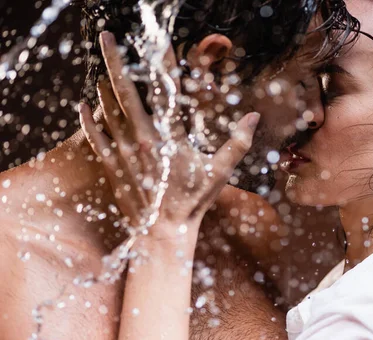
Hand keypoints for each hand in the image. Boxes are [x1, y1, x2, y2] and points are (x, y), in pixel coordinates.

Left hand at [79, 31, 259, 232]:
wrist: (163, 233)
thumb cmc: (193, 202)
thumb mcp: (220, 172)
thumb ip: (238, 142)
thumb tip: (254, 117)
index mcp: (170, 137)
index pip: (166, 91)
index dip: (163, 63)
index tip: (160, 42)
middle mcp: (143, 139)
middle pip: (125, 90)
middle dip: (115, 60)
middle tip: (106, 37)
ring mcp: (123, 152)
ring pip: (107, 110)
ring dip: (103, 86)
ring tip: (100, 69)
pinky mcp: (112, 166)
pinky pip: (94, 137)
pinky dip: (87, 120)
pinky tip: (82, 105)